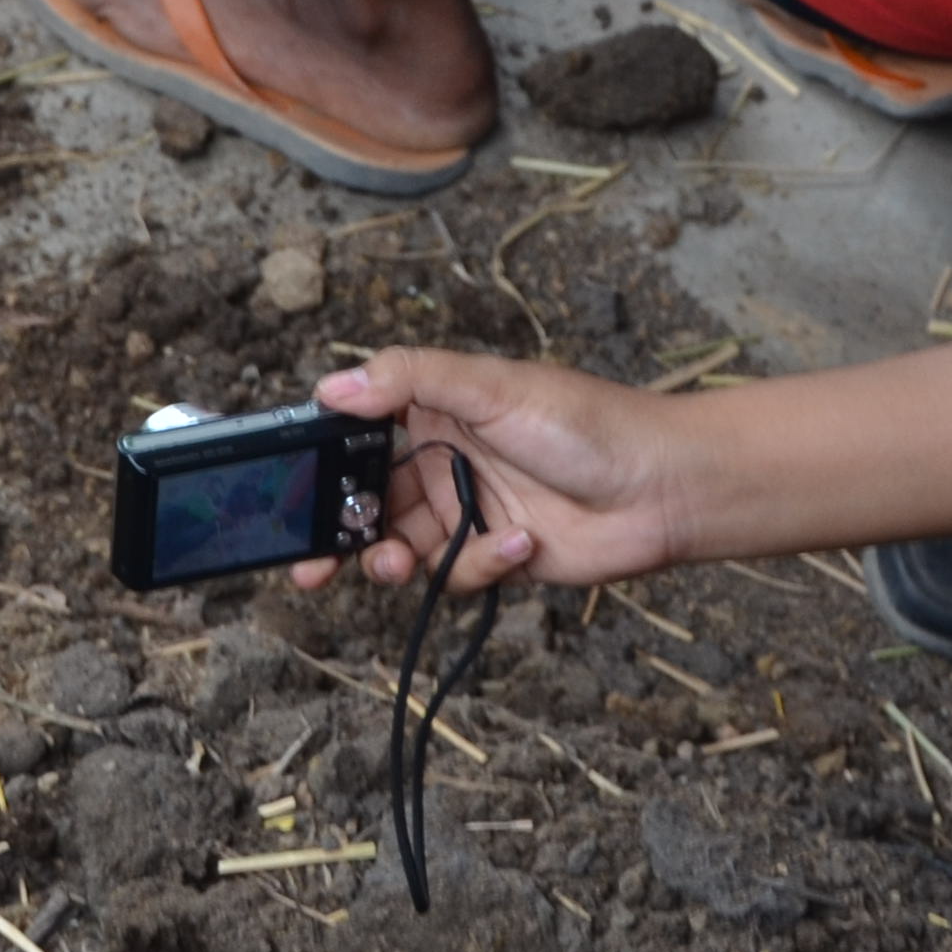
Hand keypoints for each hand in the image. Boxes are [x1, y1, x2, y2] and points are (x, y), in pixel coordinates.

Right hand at [306, 350, 702, 597]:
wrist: (668, 489)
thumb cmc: (591, 423)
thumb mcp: (493, 387)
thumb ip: (409, 380)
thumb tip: (331, 386)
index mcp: (432, 411)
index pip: (352, 435)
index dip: (315, 464)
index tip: (282, 490)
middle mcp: (440, 461)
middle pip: (362, 502)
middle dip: (333, 532)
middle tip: (308, 562)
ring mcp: (466, 509)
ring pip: (398, 546)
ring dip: (390, 559)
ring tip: (394, 565)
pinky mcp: (495, 554)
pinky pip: (455, 572)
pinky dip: (478, 563)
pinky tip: (518, 542)